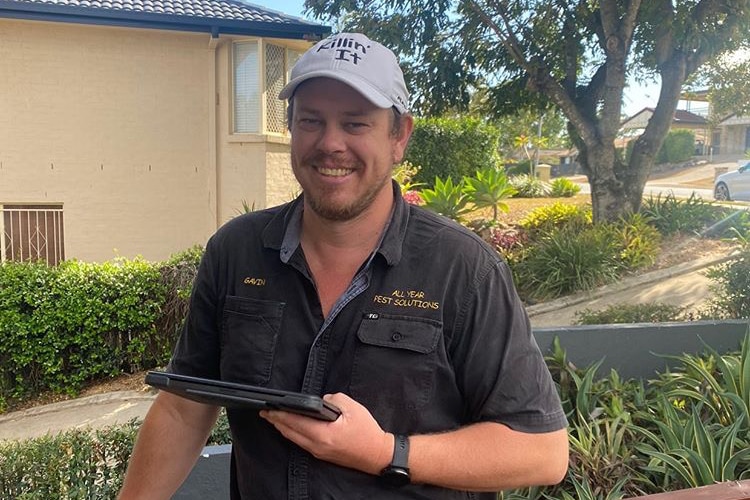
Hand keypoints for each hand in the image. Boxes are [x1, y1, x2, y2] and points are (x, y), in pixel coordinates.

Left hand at [260, 392, 392, 474]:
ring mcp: (318, 452)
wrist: (377, 455)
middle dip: (276, 421)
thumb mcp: (352, 408)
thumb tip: (321, 400)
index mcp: (323, 434)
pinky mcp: (322, 455)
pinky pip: (301, 443)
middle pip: (289, 432)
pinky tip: (290, 428)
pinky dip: (292, 434)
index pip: (294, 422)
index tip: (268, 407)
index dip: (279, 414)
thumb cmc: (367, 432)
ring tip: (273, 418)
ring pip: (293, 439)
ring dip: (282, 428)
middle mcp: (317, 446)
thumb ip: (333, 399)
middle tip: (265, 411)